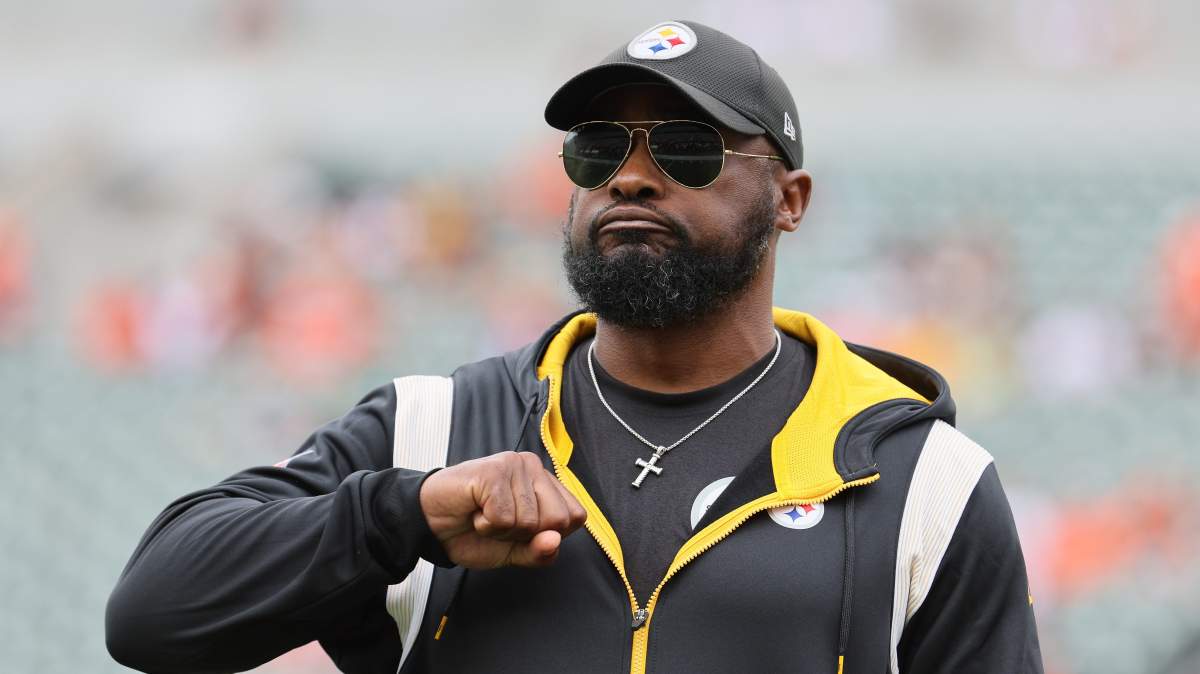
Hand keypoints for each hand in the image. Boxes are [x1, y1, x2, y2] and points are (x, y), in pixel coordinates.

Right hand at [418, 451, 587, 568]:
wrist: (431, 525)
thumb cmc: (473, 533)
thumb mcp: (514, 551)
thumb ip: (540, 552)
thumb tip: (555, 540)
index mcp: (545, 482)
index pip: (576, 516)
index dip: (548, 535)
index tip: (520, 530)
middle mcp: (533, 466)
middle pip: (558, 520)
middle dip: (526, 535)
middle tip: (499, 523)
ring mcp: (513, 465)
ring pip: (530, 521)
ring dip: (502, 531)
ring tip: (484, 516)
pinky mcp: (492, 472)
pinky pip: (504, 518)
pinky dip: (486, 526)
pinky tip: (474, 512)